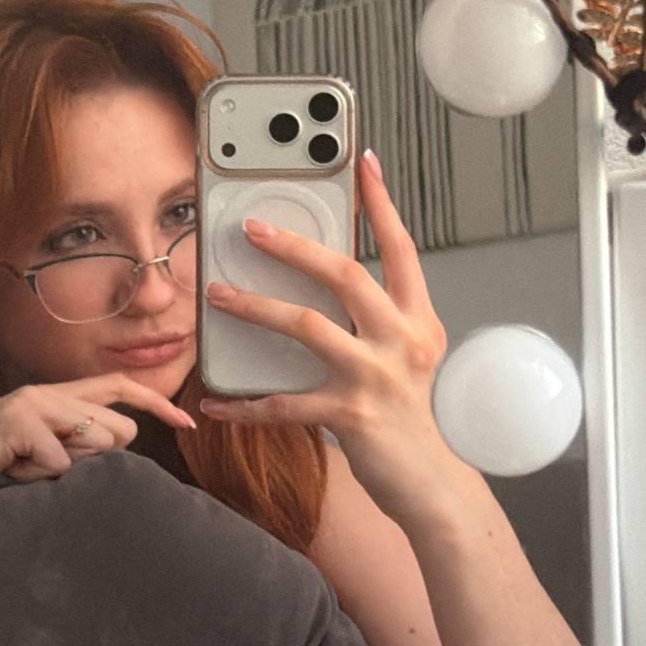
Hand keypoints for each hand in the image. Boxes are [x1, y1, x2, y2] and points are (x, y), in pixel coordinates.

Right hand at [0, 374, 195, 503]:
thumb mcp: (40, 454)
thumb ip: (76, 446)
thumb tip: (117, 446)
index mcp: (58, 397)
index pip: (120, 387)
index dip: (158, 403)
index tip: (189, 423)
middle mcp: (50, 392)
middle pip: (119, 429)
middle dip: (99, 458)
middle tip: (48, 467)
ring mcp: (34, 403)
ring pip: (96, 442)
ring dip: (64, 468)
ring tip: (24, 467)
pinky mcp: (19, 420)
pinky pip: (59, 464)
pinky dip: (37, 477)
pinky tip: (9, 471)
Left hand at [199, 149, 456, 525]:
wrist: (429, 482)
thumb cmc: (407, 411)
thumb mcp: (406, 352)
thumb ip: (375, 315)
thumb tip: (320, 275)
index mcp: (416, 318)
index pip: (400, 248)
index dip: (381, 204)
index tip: (362, 163)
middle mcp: (402, 340)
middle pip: (344, 275)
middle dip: (294, 246)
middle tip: (251, 229)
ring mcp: (376, 377)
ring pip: (307, 326)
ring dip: (255, 307)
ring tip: (218, 296)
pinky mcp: (351, 416)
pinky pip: (285, 403)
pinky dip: (246, 405)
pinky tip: (216, 402)